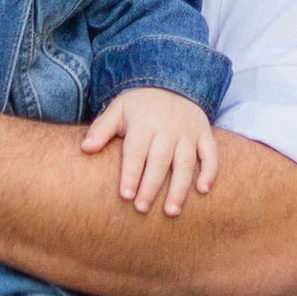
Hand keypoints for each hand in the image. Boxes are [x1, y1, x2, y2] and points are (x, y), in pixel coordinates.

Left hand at [82, 85, 222, 215]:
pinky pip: (211, 154)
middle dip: (151, 186)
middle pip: (160, 160)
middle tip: (142, 208)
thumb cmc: (139, 106)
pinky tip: (202, 190)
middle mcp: (168, 128)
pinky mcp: (204, 134)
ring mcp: (188, 132)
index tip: (125, 195)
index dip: (131, 173)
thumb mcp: (117, 110)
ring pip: (186, 162)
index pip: (137, 151)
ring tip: (171, 211)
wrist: (171, 83)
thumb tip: (85, 148)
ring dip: (180, 188)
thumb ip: (101, 129)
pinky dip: (210, 171)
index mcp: (144, 122)